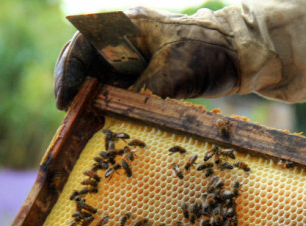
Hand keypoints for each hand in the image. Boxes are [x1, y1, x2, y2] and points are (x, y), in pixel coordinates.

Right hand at [54, 7, 239, 109]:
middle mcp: (124, 37)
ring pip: (99, 75)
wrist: (240, 53)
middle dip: (74, 86)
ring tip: (83, 121)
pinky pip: (117, 87)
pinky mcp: (144, 71)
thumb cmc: (208, 51)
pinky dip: (109, 103)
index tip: (65, 100)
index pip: (82, 44)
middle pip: (84, 60)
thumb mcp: (172, 73)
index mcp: (126, 24)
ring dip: (90, 98)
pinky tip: (104, 120)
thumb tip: (114, 116)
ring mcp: (134, 54)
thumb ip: (141, 93)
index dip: (68, 73)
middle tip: (68, 114)